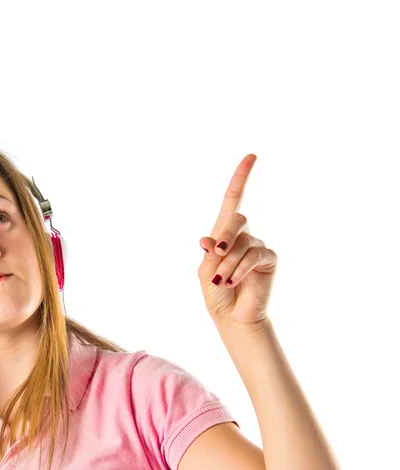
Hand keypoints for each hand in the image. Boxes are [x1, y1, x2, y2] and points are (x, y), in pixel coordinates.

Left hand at [198, 154, 277, 330]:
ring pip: (242, 243)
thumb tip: (208, 240)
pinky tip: (232, 281)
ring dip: (228, 263)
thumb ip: (209, 252)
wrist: (230, 317)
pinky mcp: (269, 260)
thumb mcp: (205, 270)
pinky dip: (240, 269)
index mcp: (225, 233)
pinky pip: (255, 256)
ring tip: (222, 281)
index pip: (234, 199)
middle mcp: (244, 235)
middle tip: (215, 253)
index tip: (251, 156)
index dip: (241, 178)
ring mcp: (258, 247)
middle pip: (236, 219)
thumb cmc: (216, 292)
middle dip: (224, 234)